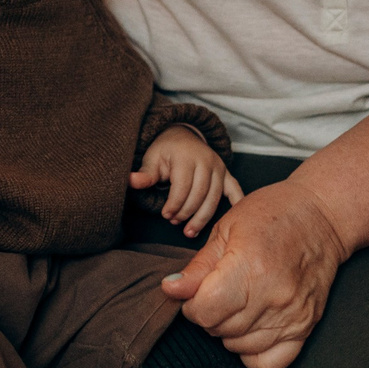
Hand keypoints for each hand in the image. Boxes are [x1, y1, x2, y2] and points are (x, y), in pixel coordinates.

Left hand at [127, 126, 243, 238]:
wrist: (182, 136)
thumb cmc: (165, 151)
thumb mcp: (152, 159)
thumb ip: (145, 174)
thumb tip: (130, 181)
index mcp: (187, 157)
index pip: (182, 187)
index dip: (174, 205)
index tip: (165, 215)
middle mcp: (206, 160)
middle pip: (199, 195)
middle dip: (186, 213)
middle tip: (175, 222)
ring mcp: (219, 167)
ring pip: (214, 198)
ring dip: (202, 217)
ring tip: (190, 230)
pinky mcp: (226, 173)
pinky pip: (235, 189)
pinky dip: (238, 202)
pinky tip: (237, 216)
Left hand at [160, 179, 347, 367]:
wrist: (322, 215)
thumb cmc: (273, 214)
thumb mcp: (226, 229)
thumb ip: (198, 267)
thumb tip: (170, 290)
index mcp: (250, 267)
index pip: (205, 310)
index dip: (193, 303)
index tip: (198, 290)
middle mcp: (273, 296)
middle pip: (219, 329)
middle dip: (209, 314)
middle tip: (218, 292)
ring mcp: (292, 315)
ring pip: (240, 346)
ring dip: (228, 331)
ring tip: (237, 304)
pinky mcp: (305, 327)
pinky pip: (270, 362)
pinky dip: (252, 353)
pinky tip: (250, 330)